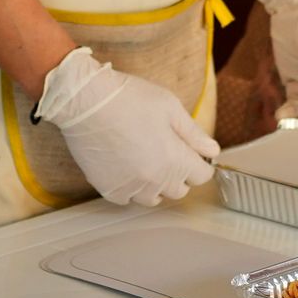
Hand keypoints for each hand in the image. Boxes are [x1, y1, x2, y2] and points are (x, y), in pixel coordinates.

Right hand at [36, 47, 219, 203]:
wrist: (84, 101)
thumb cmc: (128, 99)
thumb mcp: (170, 107)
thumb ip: (194, 133)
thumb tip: (212, 151)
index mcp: (175, 160)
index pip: (202, 176)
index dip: (200, 162)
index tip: (192, 151)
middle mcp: (155, 181)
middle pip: (180, 191)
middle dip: (180, 174)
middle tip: (168, 152)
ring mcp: (130, 188)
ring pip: (153, 198)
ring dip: (156, 184)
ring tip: (146, 160)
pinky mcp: (108, 189)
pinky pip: (128, 199)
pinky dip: (131, 188)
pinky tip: (126, 167)